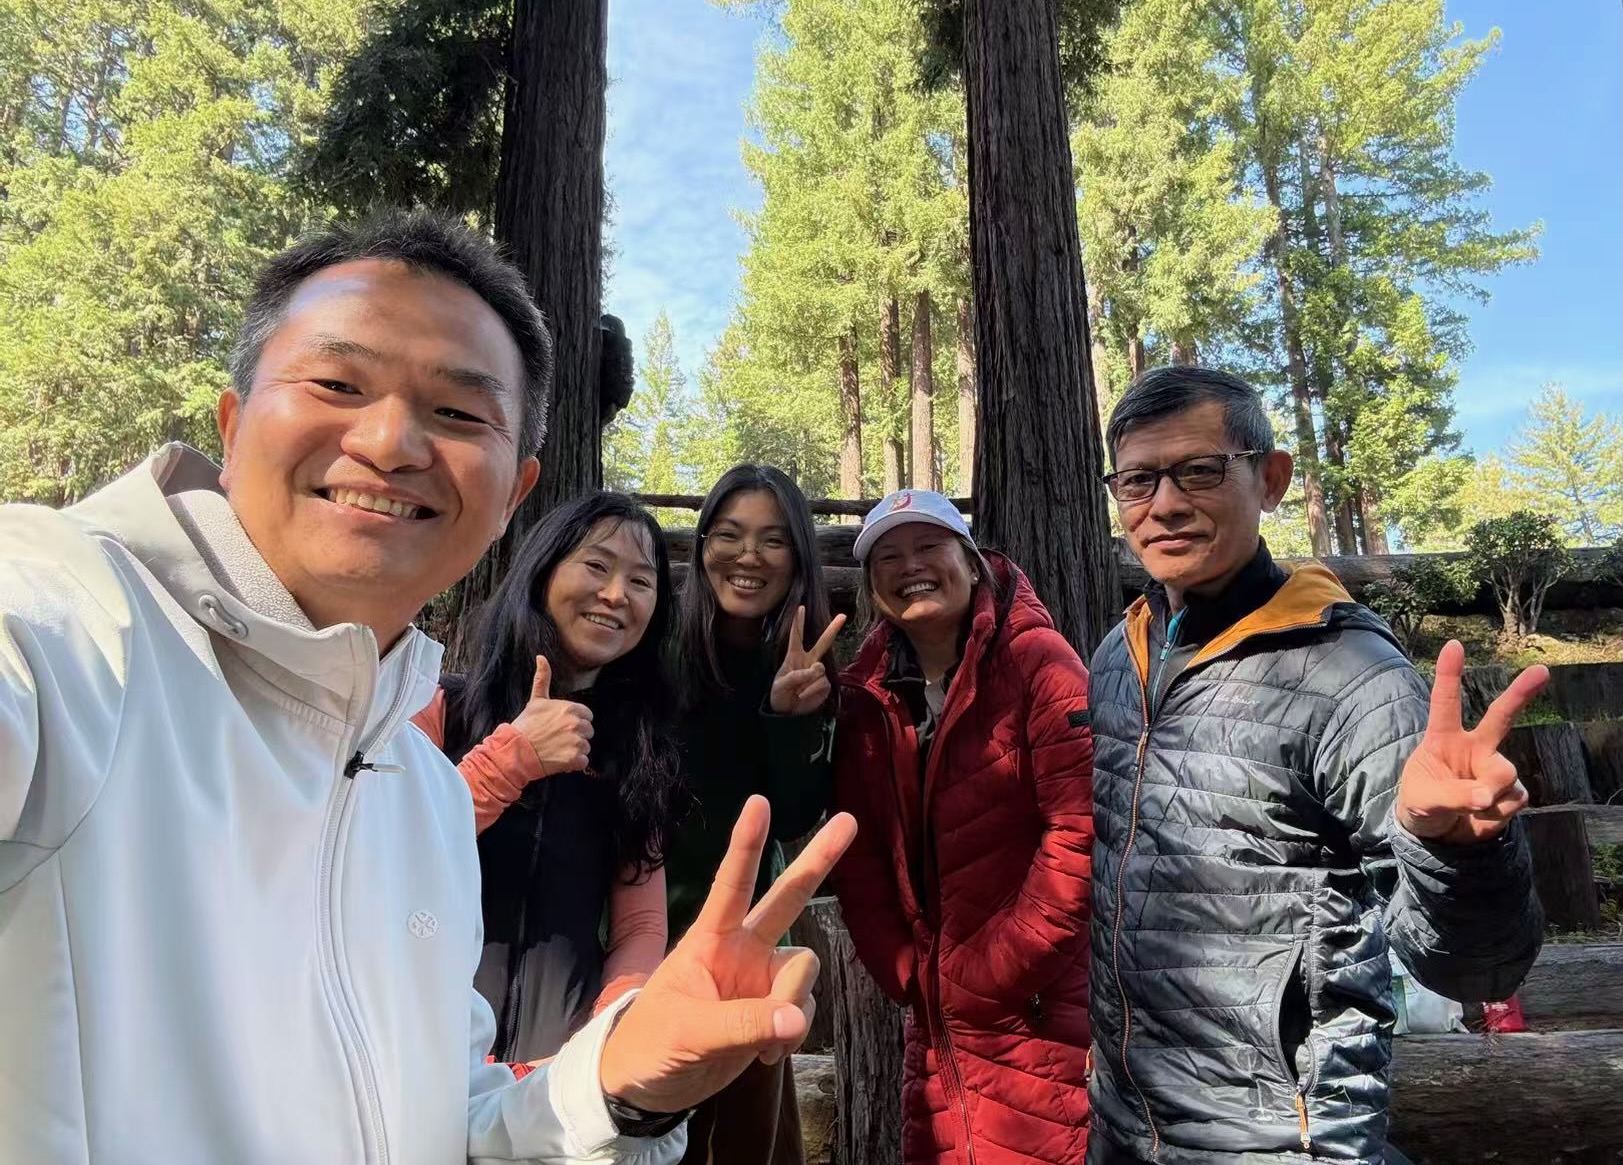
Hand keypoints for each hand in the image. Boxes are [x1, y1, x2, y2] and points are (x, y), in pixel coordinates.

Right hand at [509, 656, 593, 777]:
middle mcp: (576, 724)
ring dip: (574, 751)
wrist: (514, 751)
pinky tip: (559, 760)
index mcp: (570, 709)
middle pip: (588, 732)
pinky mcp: (574, 759)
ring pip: (586, 747)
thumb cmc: (525, 726)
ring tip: (556, 749)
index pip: (587, 716)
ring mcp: (576, 742)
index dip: (575, 722)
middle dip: (576, 736)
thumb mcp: (536, 700)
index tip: (561, 727)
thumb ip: (542, 678)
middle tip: (557, 739)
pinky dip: (574, 764)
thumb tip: (541, 657)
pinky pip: (583, 762)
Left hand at [598, 796, 856, 1113]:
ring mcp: (759, 981)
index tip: (759, 802)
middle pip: (787, 898)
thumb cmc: (648, 1047)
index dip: (747, 844)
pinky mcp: (772, 1013)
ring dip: (793, 1005)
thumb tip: (795, 1020)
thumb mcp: (688, 1032)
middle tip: (849, 820)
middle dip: (818, 860)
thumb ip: (743, 1024)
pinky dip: (792, 1034)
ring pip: (804, 970)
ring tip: (760, 1042)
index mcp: (709, 940)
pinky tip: (764, 1056)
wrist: (646, 1090)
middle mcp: (742, 951)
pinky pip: (803, 1012)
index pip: (730, 884)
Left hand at [768, 607, 845, 715]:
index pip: (796, 637)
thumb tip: (816, 669)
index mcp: (794, 657)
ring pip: (819, 670)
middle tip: (843, 615)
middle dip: (833, 629)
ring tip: (797, 692)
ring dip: (807, 683)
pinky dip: (811, 691)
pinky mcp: (825, 685)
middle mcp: (808, 661)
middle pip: (823, 642)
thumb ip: (796, 676)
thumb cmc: (779, 695)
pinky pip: (822, 684)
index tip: (801, 607)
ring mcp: (818, 673)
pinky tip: (804, 696)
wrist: (788, 714)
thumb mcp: (780, 685)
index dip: (798, 622)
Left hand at [1397, 640, 1549, 844]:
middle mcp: (1474, 747)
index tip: (1453, 645)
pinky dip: (1497, 813)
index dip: (1449, 674)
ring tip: (1469, 806)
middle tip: (1541, 671)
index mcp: (1443, 739)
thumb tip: (1485, 794)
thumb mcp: (1422, 799)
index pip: (1445, 703)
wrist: (1436, 834)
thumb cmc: (1422, 804)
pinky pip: (1514, 798)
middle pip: (1500, 716)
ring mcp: (1494, 768)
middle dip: (1521, 693)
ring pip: (1504, 773)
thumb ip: (1452, 794)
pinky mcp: (1511, 792)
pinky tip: (1482, 815)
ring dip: (1488, 794)